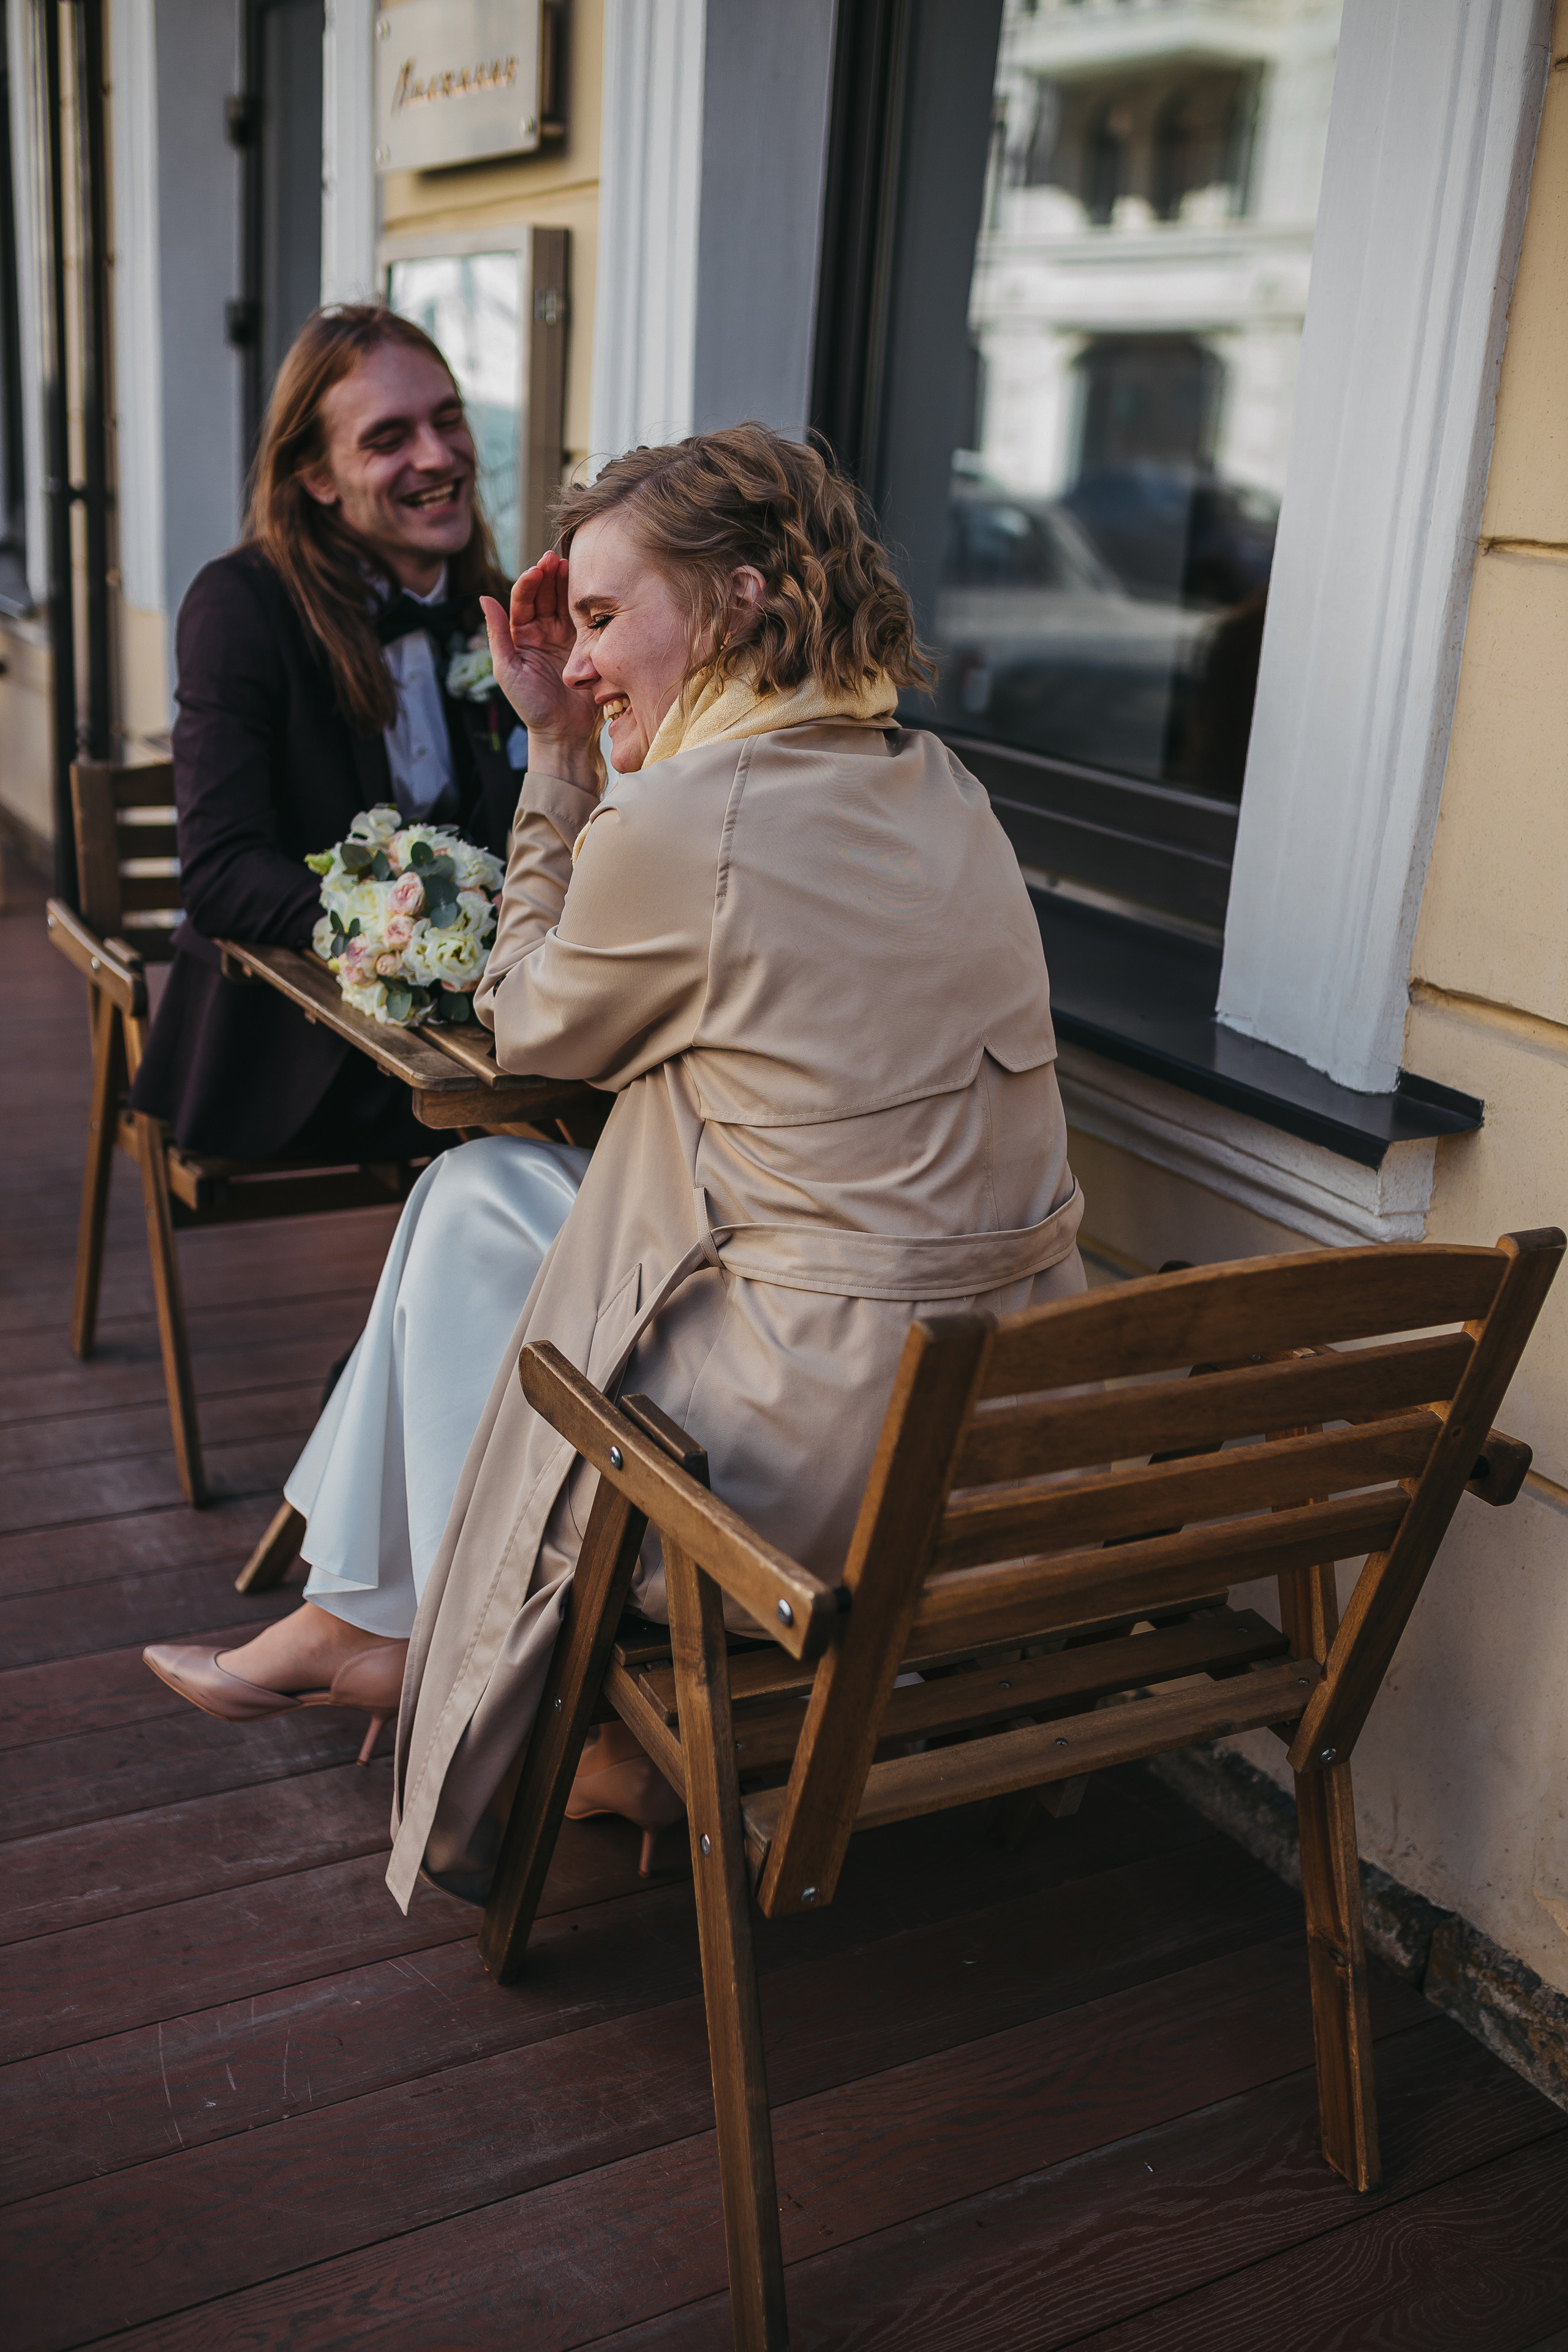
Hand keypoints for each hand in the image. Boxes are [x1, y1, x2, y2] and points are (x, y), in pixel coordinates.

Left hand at [480, 551, 597, 751]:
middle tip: (555, 558)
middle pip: (546, 594)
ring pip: (566, 601)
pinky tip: (590, 587)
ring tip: (571, 564)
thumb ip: (497, 634)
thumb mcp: (507, 670)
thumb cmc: (530, 705)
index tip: (537, 570)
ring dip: (568, 582)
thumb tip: (483, 598)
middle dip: (549, 574)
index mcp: (521, 634)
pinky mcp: (588, 645)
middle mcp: (544, 630)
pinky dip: (587, 601)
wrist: (563, 732)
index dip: (529, 582)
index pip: (524, 600)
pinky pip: (587, 618)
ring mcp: (567, 636)